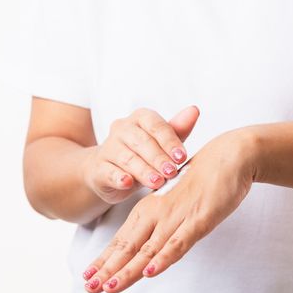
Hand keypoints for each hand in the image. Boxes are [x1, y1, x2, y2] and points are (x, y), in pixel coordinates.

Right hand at [82, 106, 198, 203]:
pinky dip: (118, 177)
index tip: (181, 157)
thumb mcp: (160, 143)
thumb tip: (194, 111)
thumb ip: (177, 130)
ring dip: (143, 170)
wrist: (108, 171)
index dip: (170, 141)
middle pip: (141, 141)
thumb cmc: (141, 155)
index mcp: (139, 118)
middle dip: (158, 157)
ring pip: (126, 158)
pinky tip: (127, 182)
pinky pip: (108, 171)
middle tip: (171, 172)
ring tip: (157, 182)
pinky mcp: (98, 168)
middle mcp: (121, 129)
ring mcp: (108, 148)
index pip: (155, 125)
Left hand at [82, 128, 257, 292]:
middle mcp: (155, 214)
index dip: (104, 260)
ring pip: (147, 250)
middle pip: (127, 247)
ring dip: (127, 270)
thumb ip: (161, 222)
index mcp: (148, 210)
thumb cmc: (200, 179)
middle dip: (107, 270)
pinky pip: (178, 243)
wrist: (229, 156)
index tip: (87, 277)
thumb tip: (150, 242)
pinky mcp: (198, 220)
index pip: (121, 240)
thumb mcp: (174, 203)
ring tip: (108, 287)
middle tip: (89, 288)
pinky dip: (163, 259)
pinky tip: (149, 273)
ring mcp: (175, 218)